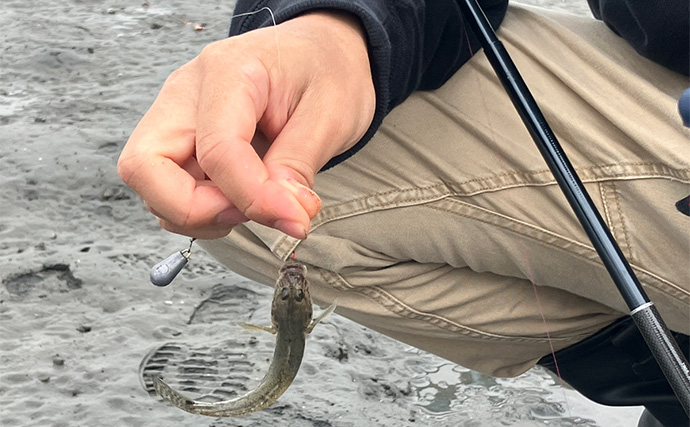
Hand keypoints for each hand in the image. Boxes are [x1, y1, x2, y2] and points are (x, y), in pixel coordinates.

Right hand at [118, 11, 374, 238]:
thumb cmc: (327, 73)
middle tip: (251, 214)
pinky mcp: (182, 141)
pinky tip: (242, 200)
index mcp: (228, 71)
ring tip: (257, 205)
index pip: (217, 150)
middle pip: (145, 167)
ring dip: (201, 214)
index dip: (252, 197)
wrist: (322, 55)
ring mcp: (177, 117)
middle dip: (194, 210)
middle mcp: (186, 92)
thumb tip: (283, 216)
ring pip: (152, 186)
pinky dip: (203, 211)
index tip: (295, 219)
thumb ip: (299, 167)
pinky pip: (169, 190)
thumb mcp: (332, 115)